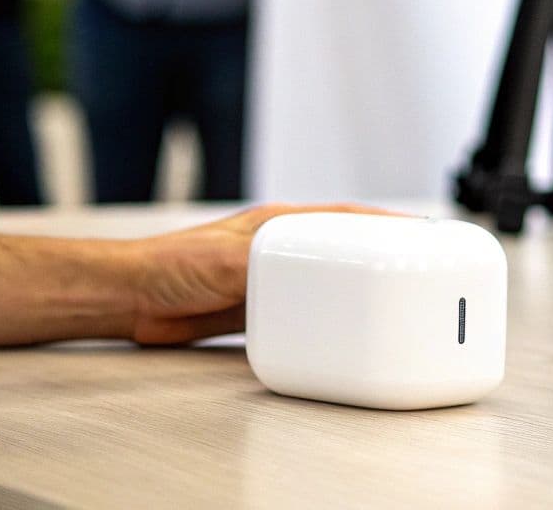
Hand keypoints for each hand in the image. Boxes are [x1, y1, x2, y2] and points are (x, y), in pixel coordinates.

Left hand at [125, 203, 400, 344]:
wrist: (130, 297)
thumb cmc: (168, 265)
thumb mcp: (227, 260)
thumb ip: (266, 266)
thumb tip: (308, 280)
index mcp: (278, 223)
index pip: (346, 217)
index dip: (387, 224)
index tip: (421, 234)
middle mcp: (277, 248)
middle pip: (343, 249)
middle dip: (380, 256)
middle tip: (416, 270)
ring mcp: (268, 279)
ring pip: (325, 283)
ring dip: (353, 292)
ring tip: (386, 305)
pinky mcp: (256, 310)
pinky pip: (301, 315)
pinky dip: (322, 323)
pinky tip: (335, 334)